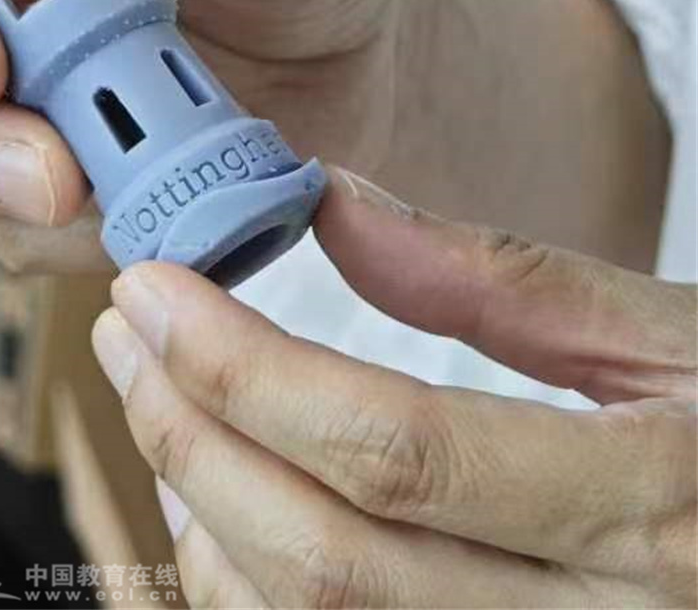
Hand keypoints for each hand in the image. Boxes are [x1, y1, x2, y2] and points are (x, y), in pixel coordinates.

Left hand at [93, 168, 695, 607]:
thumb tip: (338, 206)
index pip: (395, 451)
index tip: (162, 290)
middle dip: (194, 433)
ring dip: (205, 511)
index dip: (251, 370)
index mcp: (650, 510)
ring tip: (163, 396)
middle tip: (134, 330)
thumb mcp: (672, 335)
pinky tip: (220, 502)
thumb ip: (500, 278)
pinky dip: (245, 585)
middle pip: (329, 560)